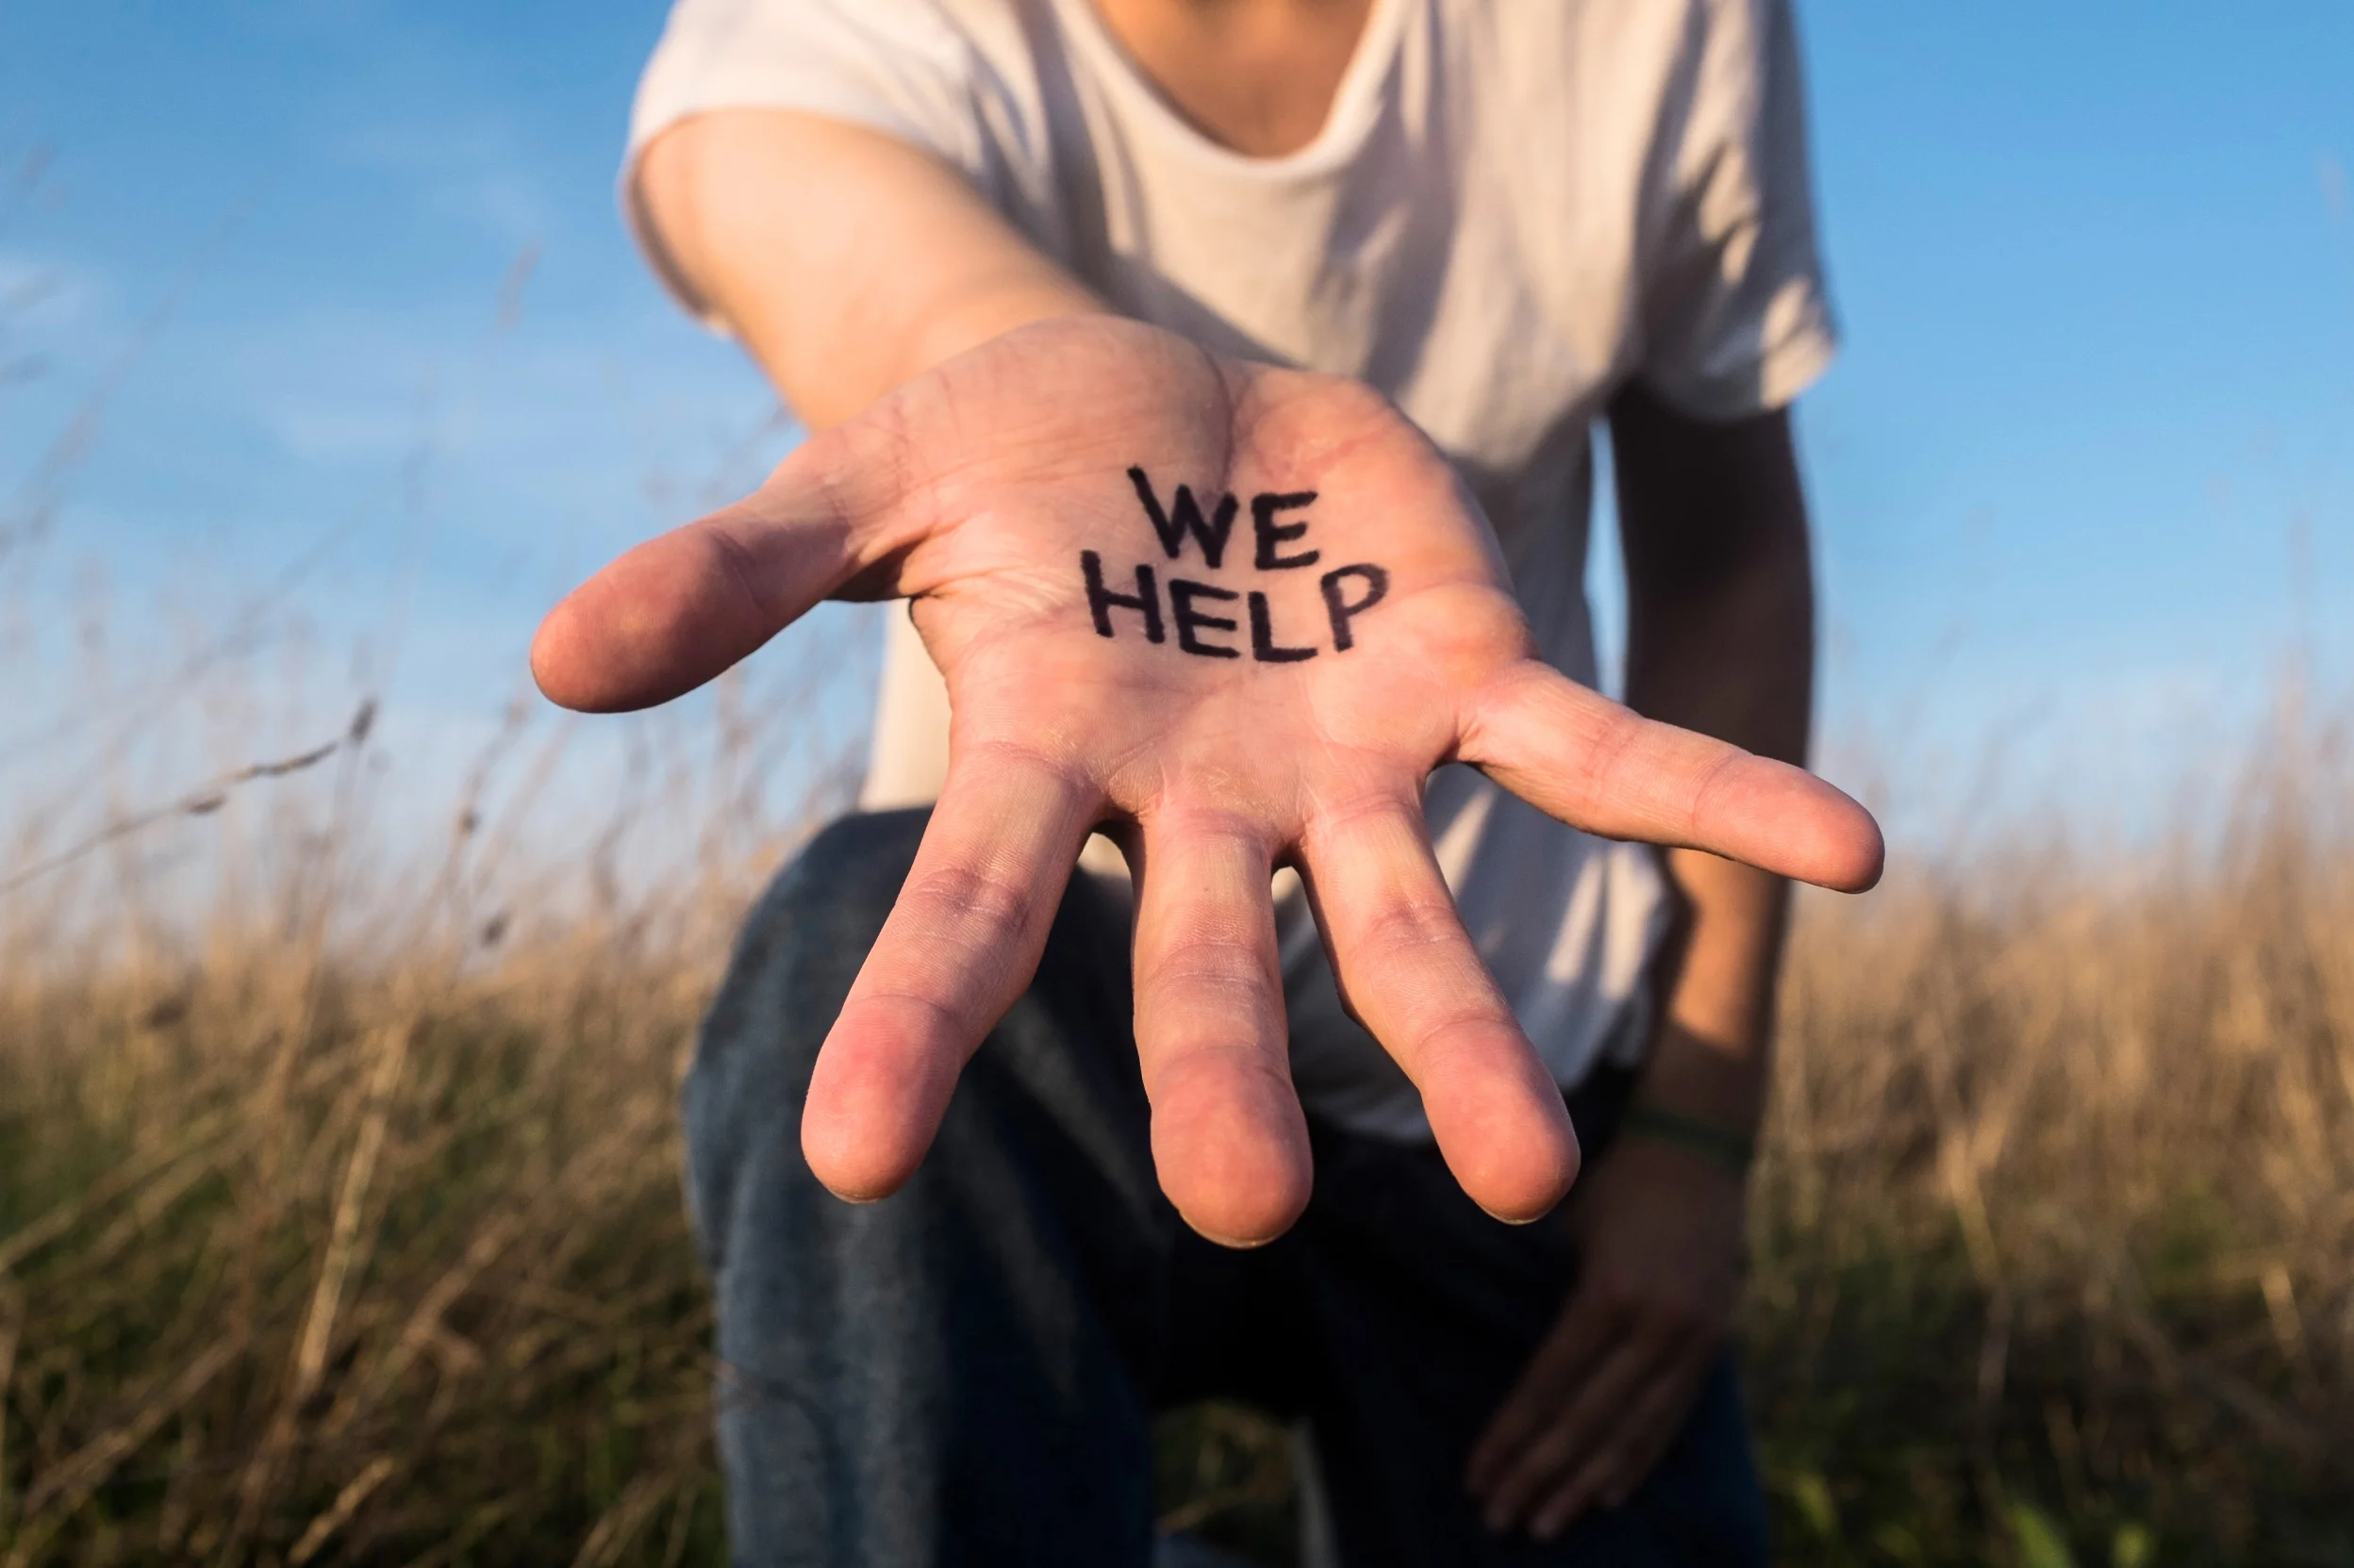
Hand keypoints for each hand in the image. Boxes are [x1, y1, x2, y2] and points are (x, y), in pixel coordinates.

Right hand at [532, 316, 1880, 1244]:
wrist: (1160, 406)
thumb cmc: (1004, 457)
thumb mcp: (864, 480)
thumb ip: (727, 572)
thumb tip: (553, 663)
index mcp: (1050, 760)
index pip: (965, 910)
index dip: (917, 1024)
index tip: (855, 1161)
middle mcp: (1203, 808)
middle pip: (1208, 963)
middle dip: (1226, 1078)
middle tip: (1254, 1215)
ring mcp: (1346, 763)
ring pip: (1412, 923)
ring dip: (1475, 1040)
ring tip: (1540, 1191)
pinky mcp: (1470, 684)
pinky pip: (1602, 760)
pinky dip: (1717, 802)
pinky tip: (1849, 855)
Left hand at [1465, 1133, 1747, 1538]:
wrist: (1699, 1148)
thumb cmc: (1615, 1180)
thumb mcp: (1566, 1219)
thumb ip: (1538, 1284)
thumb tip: (1486, 1335)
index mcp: (1611, 1291)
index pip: (1550, 1383)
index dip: (1512, 1435)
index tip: (1477, 1476)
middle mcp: (1657, 1325)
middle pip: (1587, 1419)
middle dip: (1538, 1474)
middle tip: (1498, 1518)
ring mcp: (1693, 1340)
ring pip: (1632, 1431)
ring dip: (1584, 1483)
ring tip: (1545, 1524)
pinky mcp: (1714, 1346)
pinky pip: (1672, 1417)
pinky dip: (1640, 1459)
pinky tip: (1608, 1494)